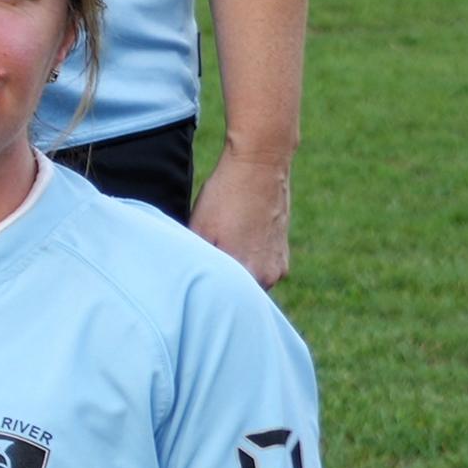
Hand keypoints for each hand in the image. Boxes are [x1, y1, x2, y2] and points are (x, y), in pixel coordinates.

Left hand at [192, 154, 291, 288]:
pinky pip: (260, 269)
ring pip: (249, 281)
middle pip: (236, 294)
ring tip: (220, 253)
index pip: (220, 302)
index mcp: (249, 274)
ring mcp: (279, 266)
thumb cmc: (225, 196)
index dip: (204, 295)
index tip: (192, 285)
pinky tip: (234, 243)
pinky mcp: (283, 254)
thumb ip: (196, 262)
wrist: (260, 165)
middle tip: (201, 270)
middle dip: (220, 287)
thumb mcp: (198, 230)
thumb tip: (185, 278)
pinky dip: (247, 262)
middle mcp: (270, 276)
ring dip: (235, 274)